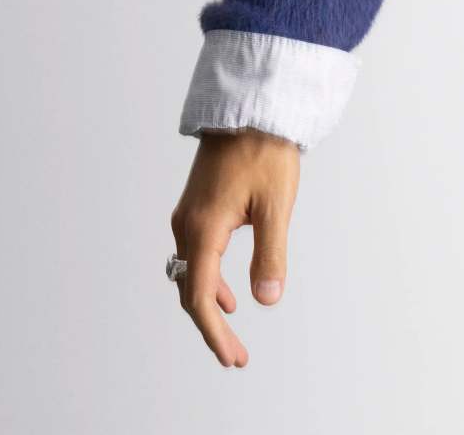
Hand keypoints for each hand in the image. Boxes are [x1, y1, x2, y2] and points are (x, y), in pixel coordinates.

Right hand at [169, 128, 299, 367]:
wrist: (253, 106)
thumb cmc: (266, 151)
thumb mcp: (275, 206)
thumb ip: (270, 255)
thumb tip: (266, 300)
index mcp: (203, 229)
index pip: (200, 296)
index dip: (214, 332)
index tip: (232, 357)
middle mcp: (187, 225)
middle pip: (190, 290)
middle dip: (212, 325)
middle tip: (235, 355)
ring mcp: (188, 214)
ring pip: (190, 272)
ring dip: (209, 302)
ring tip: (232, 326)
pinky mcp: (197, 205)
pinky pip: (194, 253)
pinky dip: (207, 278)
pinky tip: (226, 288)